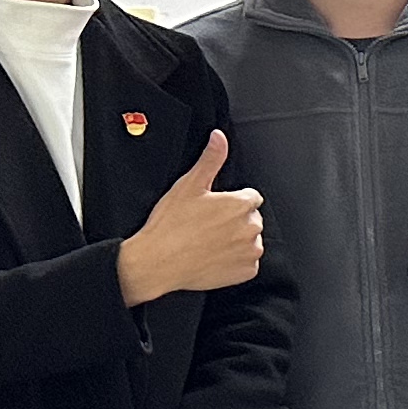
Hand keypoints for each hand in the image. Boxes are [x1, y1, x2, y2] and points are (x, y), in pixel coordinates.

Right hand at [117, 129, 263, 303]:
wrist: (156, 262)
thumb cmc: (170, 225)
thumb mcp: (189, 185)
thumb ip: (211, 160)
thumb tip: (219, 137)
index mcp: (241, 205)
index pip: (250, 197)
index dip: (230, 201)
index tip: (214, 209)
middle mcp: (251, 228)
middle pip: (251, 218)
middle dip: (234, 220)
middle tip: (207, 226)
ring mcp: (250, 251)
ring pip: (250, 240)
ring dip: (236, 240)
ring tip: (208, 241)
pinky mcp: (245, 271)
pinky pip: (247, 263)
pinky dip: (234, 261)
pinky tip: (213, 256)